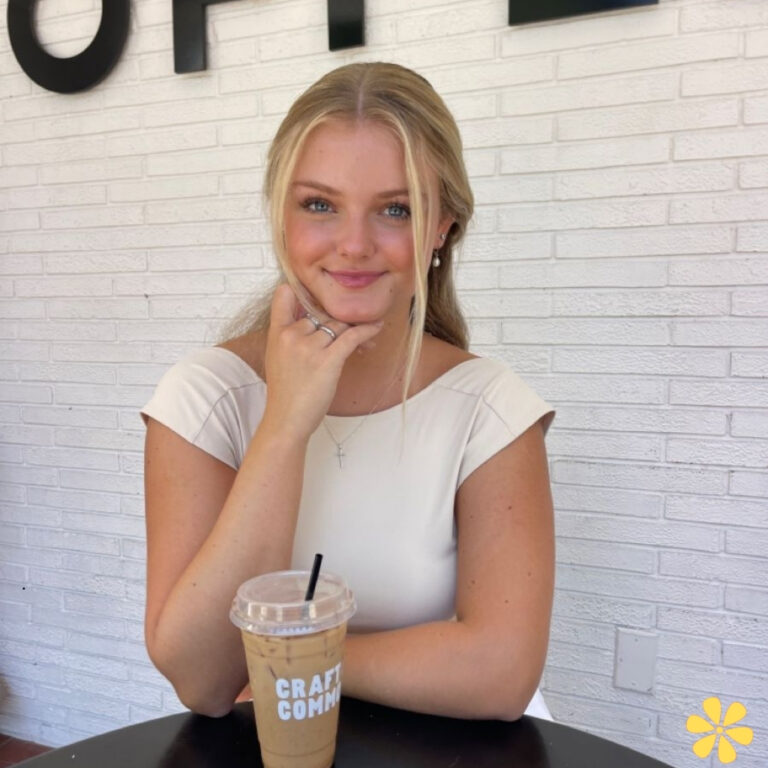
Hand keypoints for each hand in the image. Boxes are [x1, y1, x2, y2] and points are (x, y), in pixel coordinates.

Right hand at [260, 284, 382, 440]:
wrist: (286, 420)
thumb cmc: (286, 392)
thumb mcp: (278, 357)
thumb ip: (291, 335)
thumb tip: (315, 320)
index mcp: (277, 333)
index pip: (285, 296)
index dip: (303, 291)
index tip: (320, 295)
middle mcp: (292, 335)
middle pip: (322, 313)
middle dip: (339, 320)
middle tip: (352, 329)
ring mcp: (309, 347)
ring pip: (339, 325)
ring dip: (354, 328)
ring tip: (365, 337)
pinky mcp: (328, 360)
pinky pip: (352, 336)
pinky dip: (367, 330)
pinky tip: (375, 328)